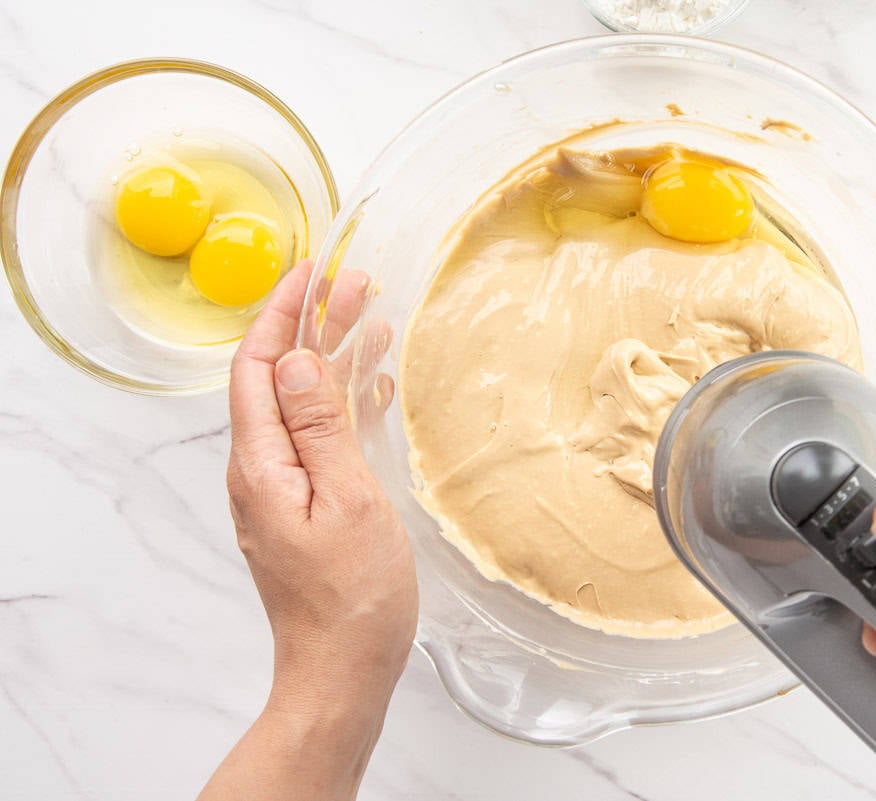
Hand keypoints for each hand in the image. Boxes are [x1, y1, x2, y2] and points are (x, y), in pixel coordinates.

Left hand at [199, 260, 415, 800]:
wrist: (342, 669)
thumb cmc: (352, 596)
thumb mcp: (345, 501)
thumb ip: (319, 427)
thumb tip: (295, 360)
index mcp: (262, 464)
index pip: (257, 367)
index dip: (279, 314)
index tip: (310, 270)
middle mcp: (264, 469)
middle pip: (282, 378)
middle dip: (314, 325)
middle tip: (358, 283)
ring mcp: (286, 488)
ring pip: (306, 403)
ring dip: (336, 358)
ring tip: (375, 317)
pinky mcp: (310, 506)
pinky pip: (324, 438)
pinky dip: (348, 403)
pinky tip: (374, 384)